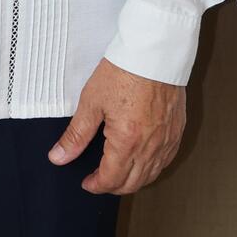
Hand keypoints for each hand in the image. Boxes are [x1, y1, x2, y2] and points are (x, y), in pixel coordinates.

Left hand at [47, 57, 185, 194]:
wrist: (153, 50)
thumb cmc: (124, 70)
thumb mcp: (92, 101)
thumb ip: (76, 135)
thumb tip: (59, 157)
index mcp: (127, 141)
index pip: (111, 179)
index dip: (96, 185)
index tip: (87, 182)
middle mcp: (151, 145)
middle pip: (132, 183)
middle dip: (113, 186)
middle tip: (100, 180)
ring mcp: (167, 138)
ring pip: (151, 174)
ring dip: (133, 180)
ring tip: (119, 172)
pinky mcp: (178, 128)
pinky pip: (167, 159)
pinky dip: (153, 167)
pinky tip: (144, 160)